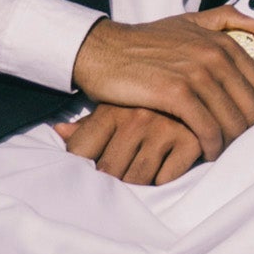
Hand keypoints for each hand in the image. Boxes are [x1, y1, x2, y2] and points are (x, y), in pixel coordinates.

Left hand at [56, 102, 213, 185]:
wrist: (194, 71)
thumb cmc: (145, 98)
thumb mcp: (114, 105)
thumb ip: (88, 125)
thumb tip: (60, 131)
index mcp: (112, 111)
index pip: (81, 153)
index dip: (83, 168)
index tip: (91, 174)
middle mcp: (136, 119)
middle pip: (109, 171)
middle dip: (114, 180)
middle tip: (121, 177)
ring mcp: (164, 129)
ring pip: (138, 178)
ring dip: (139, 181)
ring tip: (143, 173)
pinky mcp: (191, 139)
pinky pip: (167, 177)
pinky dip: (164, 178)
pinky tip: (166, 167)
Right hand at [71, 7, 253, 152]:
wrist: (104, 50)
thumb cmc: (145, 41)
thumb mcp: (188, 22)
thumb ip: (225, 19)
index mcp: (221, 43)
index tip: (246, 122)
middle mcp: (214, 56)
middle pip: (250, 106)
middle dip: (247, 129)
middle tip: (235, 142)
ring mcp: (195, 74)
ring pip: (231, 119)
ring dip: (230, 141)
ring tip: (221, 150)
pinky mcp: (175, 93)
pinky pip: (207, 128)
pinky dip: (212, 145)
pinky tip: (207, 152)